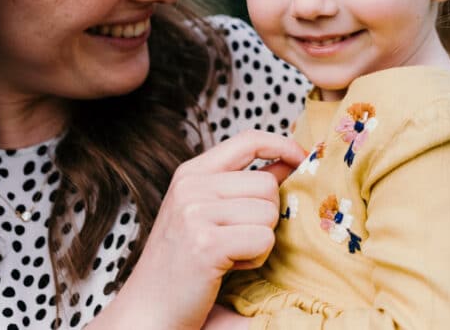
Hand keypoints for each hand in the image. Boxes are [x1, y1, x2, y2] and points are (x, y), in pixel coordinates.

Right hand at [88, 131, 305, 329]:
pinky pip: (262, 240)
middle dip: (265, 216)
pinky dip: (254, 260)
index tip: (301, 157)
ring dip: (259, 242)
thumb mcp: (208, 211)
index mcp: (191, 173)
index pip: (247, 140)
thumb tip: (289, 161)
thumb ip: (244, 185)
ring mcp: (195, 212)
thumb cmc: (183, 264)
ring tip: (229, 255)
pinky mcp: (206, 243)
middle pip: (267, 184)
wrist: (148, 310)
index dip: (281, 145)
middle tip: (236, 240)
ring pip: (268, 213)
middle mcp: (191, 186)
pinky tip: (226, 269)